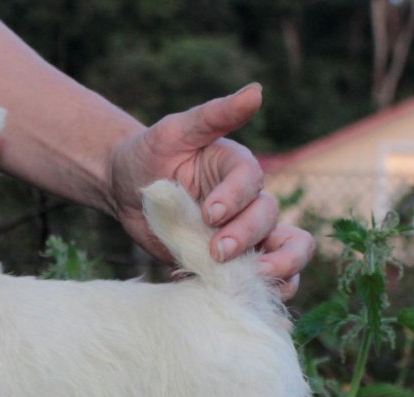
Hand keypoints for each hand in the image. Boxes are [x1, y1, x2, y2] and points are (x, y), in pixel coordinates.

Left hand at [107, 83, 313, 298]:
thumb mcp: (174, 131)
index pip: (252, 184)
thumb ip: (214, 116)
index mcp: (238, 169)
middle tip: (217, 251)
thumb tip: (257, 91)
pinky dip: (250, 288)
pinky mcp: (230, 262)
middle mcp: (248, 202)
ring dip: (279, 269)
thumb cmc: (149, 154)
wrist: (127, 189)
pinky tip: (218, 289)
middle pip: (271, 220)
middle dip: (248, 237)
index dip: (236, 200)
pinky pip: (259, 279)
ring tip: (251, 281)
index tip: (207, 213)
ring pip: (286, 252)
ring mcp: (243, 235)